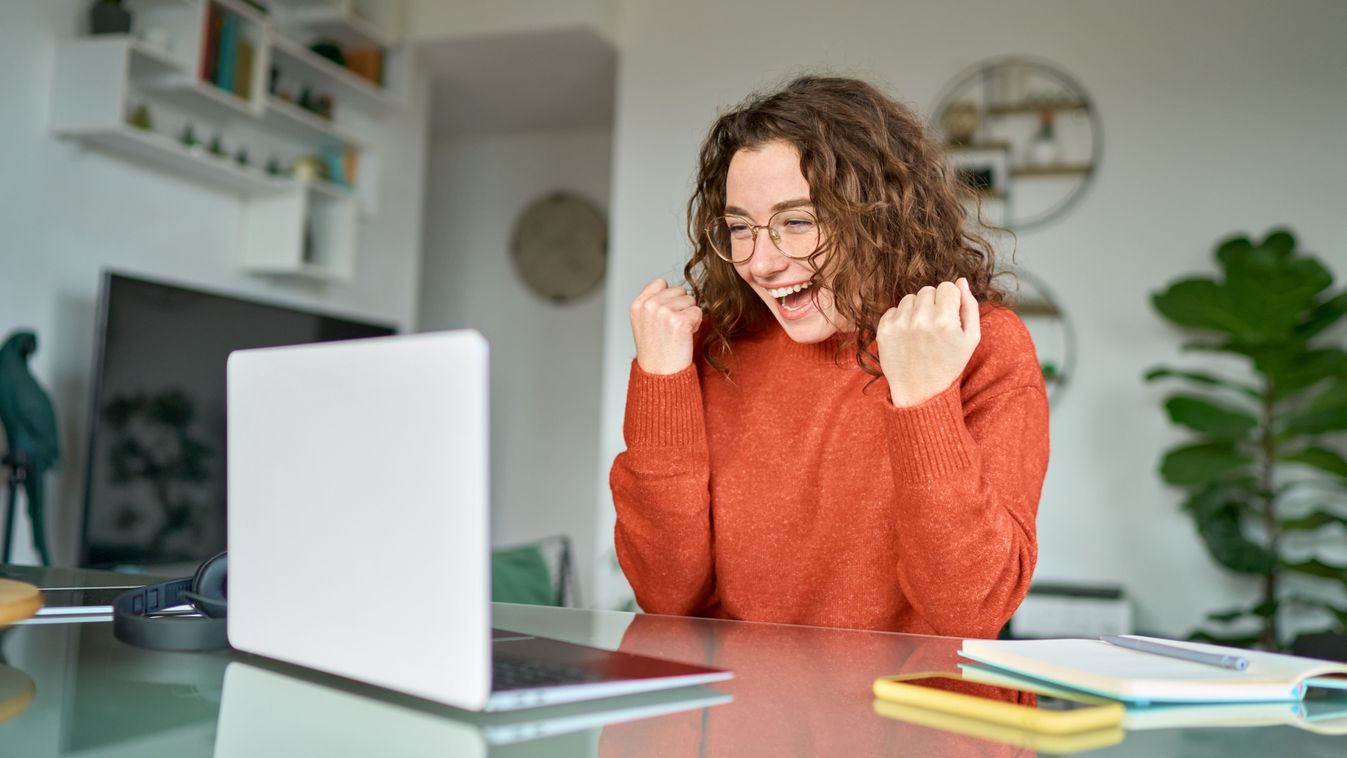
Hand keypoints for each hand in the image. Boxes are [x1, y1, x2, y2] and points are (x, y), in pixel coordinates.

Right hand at [630, 278, 702, 374]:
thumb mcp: (644, 322)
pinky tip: (685, 337)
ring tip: (678, 333)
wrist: (660, 375)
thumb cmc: (656, 351)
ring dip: (690, 316)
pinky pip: (698, 312)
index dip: (669, 298)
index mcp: (638, 304)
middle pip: (679, 290)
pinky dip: (696, 324)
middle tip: (672, 328)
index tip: (665, 317)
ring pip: (691, 300)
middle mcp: (649, 306)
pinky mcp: (679, 321)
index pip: (661, 283)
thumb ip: (654, 302)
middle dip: (681, 307)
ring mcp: (663, 312)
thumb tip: (674, 287)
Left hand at [877, 278, 980, 406]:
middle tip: (935, 327)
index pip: (947, 286)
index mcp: (945, 320)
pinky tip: (908, 337)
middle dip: (933, 304)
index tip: (949, 317)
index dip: (950, 301)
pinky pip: (893, 309)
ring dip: (916, 310)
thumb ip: (970, 306)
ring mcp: (899, 324)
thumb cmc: (949, 364)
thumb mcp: (971, 339)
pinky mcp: (883, 330)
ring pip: (909, 298)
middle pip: (927, 290)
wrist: (920, 392)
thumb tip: (961, 280)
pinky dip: (900, 319)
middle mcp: (920, 319)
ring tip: (921, 333)